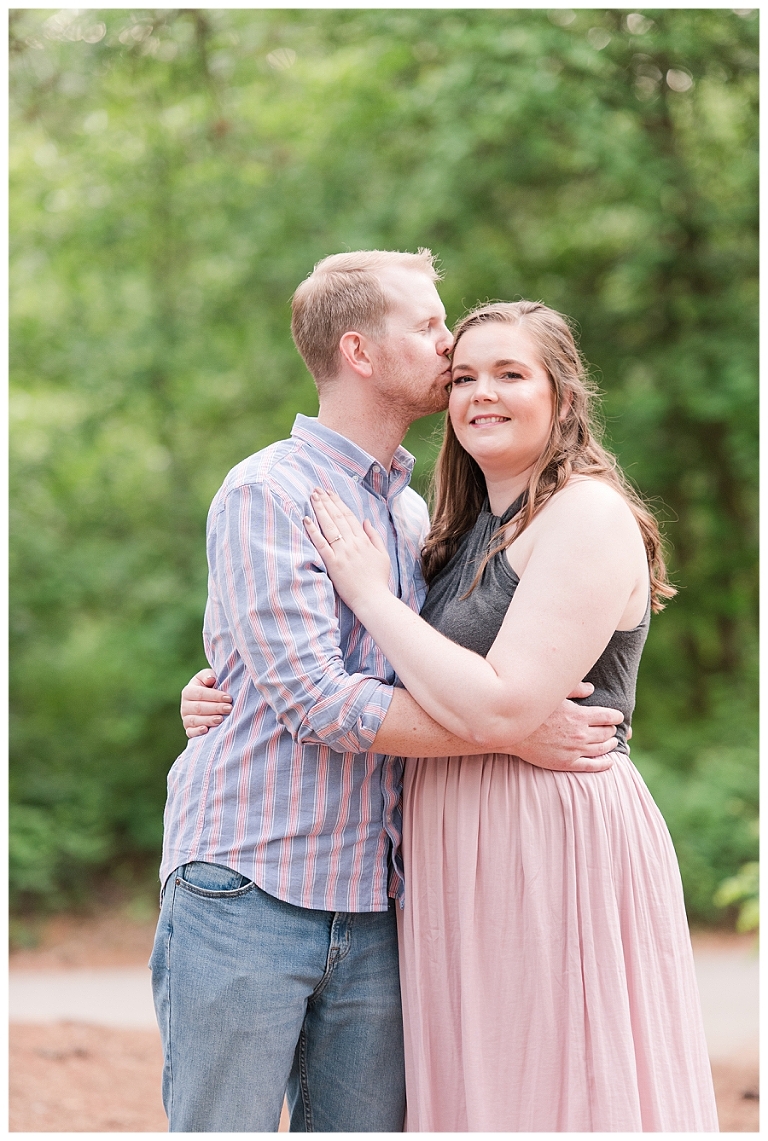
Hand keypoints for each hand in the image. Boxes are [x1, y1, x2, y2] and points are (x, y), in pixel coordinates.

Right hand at [181, 669, 232, 738]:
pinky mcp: (189, 729)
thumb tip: (210, 679)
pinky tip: (206, 730)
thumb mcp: (209, 677)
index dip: (215, 696)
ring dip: (208, 720)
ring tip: (221, 719)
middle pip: (199, 707)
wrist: (208, 701)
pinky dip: (197, 732)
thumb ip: (208, 675)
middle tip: (229, 708)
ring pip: (195, 720)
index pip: (200, 694)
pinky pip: (190, 732)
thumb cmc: (210, 686)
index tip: (228, 698)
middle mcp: (185, 706)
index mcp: (188, 691)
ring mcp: (186, 718)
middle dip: (215, 708)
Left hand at [303, 488, 391, 611]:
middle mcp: (352, 543)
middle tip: (316, 490)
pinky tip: (306, 519)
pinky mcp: (333, 564)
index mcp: (363, 540)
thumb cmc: (378, 580)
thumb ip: (374, 536)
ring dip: (319, 510)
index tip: (330, 493)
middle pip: (337, 517)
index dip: (338, 503)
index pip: (348, 516)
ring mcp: (342, 553)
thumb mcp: (383, 555)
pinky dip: (313, 531)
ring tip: (312, 497)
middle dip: (326, 501)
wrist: (373, 599)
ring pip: (329, 526)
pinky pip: (321, 544)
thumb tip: (365, 521)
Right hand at [512, 682, 621, 771]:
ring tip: (612, 741)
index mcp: (579, 715)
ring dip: (610, 744)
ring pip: (602, 749)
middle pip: (606, 732)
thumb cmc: (532, 710)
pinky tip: (609, 762)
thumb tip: (591, 689)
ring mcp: (574, 750)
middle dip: (611, 729)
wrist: (512, 732)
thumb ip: (574, 689)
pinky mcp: (567, 763)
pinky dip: (604, 764)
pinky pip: (591, 766)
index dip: (616, 715)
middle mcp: (580, 734)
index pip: (608, 716)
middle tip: (611, 727)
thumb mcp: (553, 694)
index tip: (617, 715)